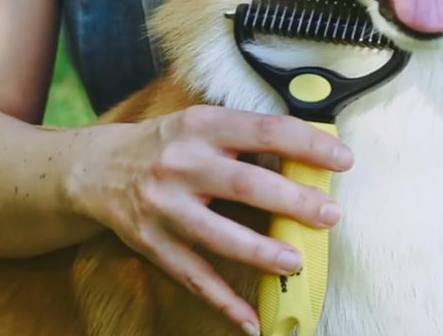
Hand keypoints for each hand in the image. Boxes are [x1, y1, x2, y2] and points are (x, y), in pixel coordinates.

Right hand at [67, 105, 352, 332]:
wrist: (98, 169)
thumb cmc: (169, 145)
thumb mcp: (203, 125)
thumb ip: (248, 139)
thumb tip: (310, 160)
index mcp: (203, 125)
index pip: (265, 130)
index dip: (308, 144)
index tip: (344, 161)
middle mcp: (182, 164)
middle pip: (245, 183)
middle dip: (293, 201)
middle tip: (330, 215)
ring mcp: (165, 206)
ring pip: (218, 235)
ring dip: (260, 253)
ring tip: (296, 263)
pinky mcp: (153, 243)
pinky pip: (193, 277)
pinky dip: (224, 302)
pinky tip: (251, 321)